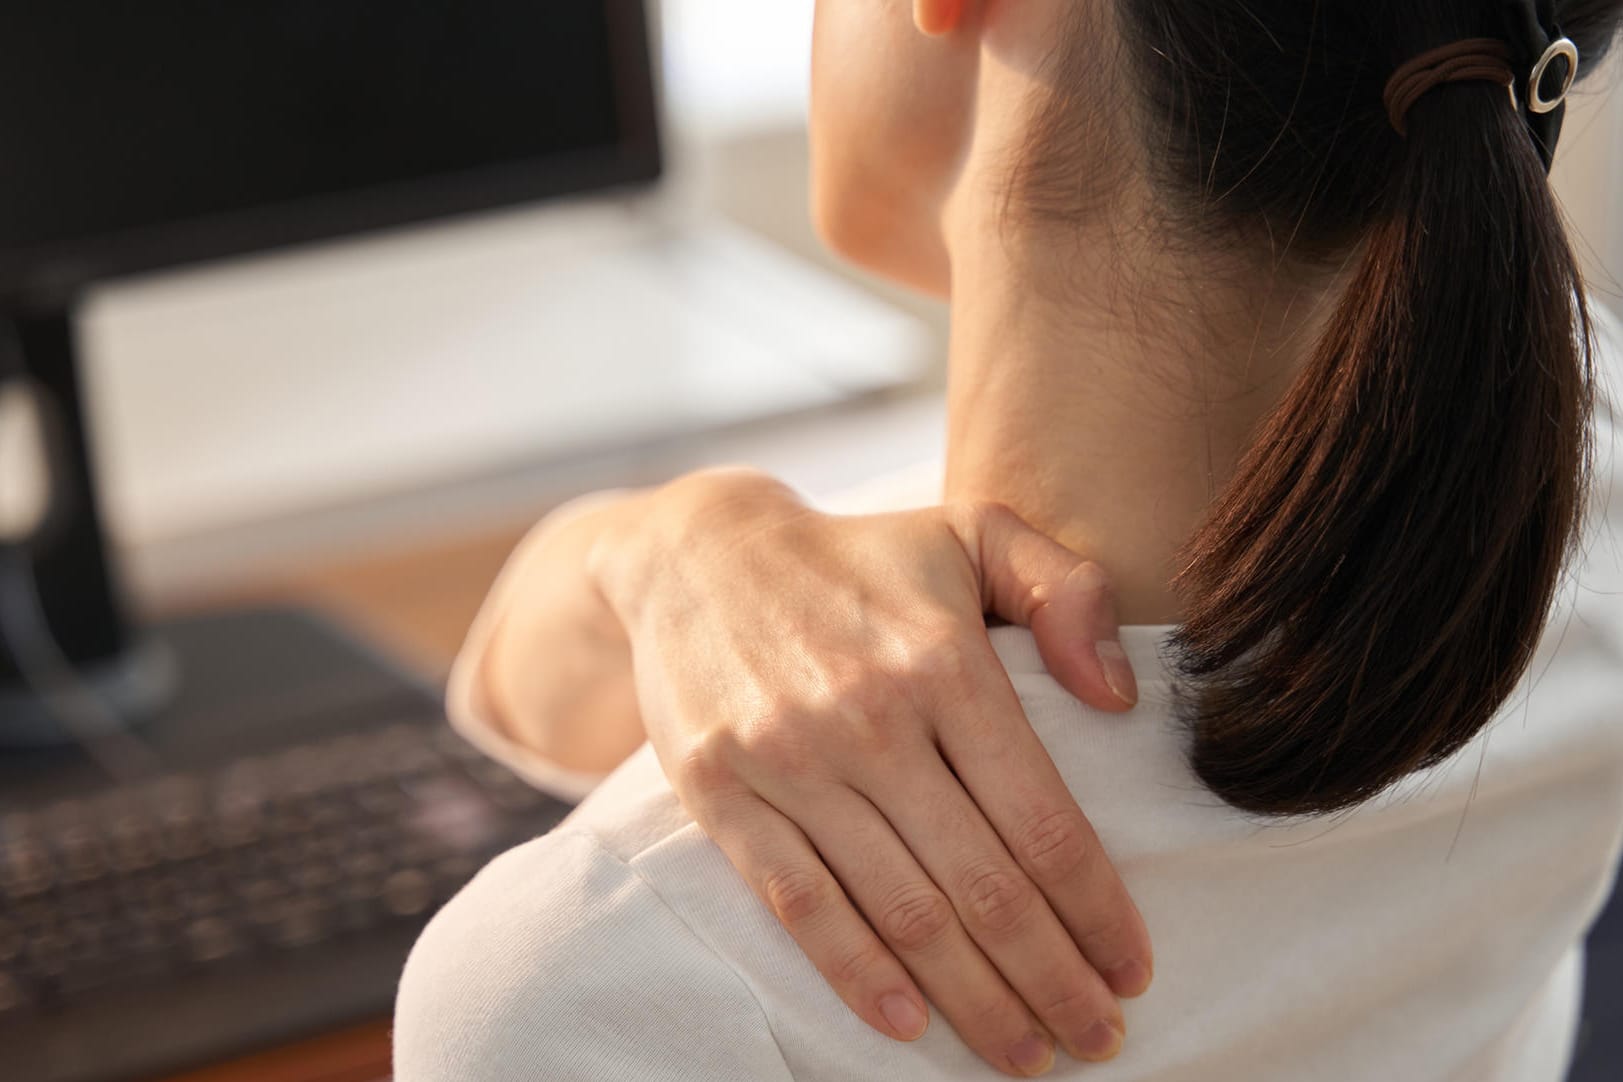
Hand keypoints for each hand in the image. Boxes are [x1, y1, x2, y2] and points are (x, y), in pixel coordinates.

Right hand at [587, 468, 1151, 1074]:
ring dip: (971, 998)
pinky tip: (906, 1024)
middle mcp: (870, 717)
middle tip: (1100, 1037)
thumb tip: (1117, 697)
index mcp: (943, 661)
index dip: (1096, 906)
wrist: (697, 552)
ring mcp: (789, 760)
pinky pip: (798, 901)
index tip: (1133, 968)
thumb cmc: (858, 556)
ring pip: (899, 909)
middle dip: (1051, 977)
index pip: (1039, 815)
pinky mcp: (722, 793)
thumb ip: (1064, 590)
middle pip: (981, 882)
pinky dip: (854, 972)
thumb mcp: (972, 530)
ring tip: (1025, 1054)